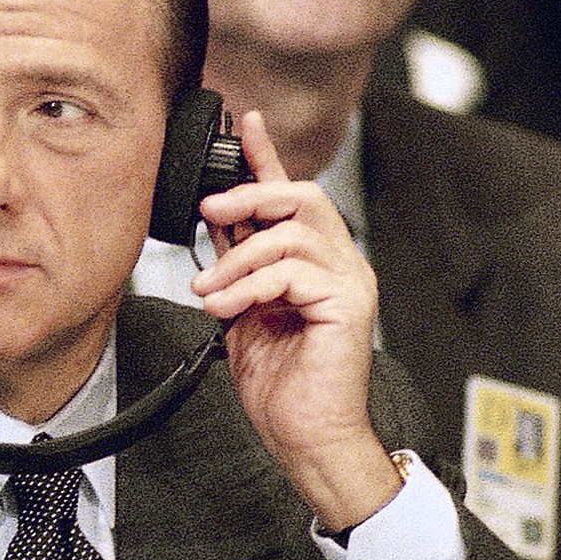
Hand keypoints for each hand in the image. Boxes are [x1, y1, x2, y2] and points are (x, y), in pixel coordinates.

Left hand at [191, 109, 403, 530]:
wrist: (307, 438)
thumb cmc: (282, 386)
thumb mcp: (244, 311)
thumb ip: (237, 266)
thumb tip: (213, 223)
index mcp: (317, 263)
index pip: (292, 196)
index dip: (266, 157)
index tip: (242, 121)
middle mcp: (341, 264)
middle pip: (301, 197)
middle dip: (249, 194)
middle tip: (209, 209)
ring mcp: (351, 282)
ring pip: (291, 232)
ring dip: (239, 257)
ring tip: (212, 291)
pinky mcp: (349, 303)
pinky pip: (292, 270)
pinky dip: (250, 284)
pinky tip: (226, 306)